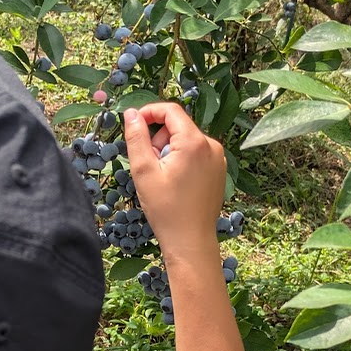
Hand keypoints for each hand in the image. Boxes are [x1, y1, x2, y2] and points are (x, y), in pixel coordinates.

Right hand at [122, 103, 226, 251]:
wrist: (190, 240)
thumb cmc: (166, 209)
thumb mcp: (144, 171)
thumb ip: (136, 137)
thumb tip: (131, 113)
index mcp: (194, 142)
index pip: (170, 110)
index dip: (149, 113)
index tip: (134, 126)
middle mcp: (211, 145)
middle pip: (178, 126)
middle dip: (158, 138)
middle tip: (149, 164)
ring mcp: (218, 158)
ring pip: (186, 140)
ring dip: (169, 150)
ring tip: (162, 177)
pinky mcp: (219, 170)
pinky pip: (196, 153)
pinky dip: (182, 159)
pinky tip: (175, 182)